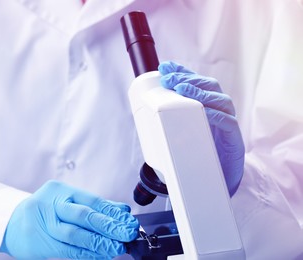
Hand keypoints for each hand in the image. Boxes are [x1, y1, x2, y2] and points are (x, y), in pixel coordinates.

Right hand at [0, 180, 138, 258]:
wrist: (10, 222)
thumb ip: (95, 205)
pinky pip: (67, 250)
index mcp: (59, 190)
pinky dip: (86, 254)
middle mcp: (51, 205)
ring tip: (116, 247)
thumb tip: (122, 211)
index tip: (128, 221)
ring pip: (75, 235)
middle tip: (126, 234)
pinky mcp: (39, 244)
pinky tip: (100, 254)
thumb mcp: (67, 200)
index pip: (91, 201)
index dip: (112, 212)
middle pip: (83, 216)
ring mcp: (43, 224)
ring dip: (99, 243)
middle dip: (108, 226)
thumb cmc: (44, 209)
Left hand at [158, 61, 243, 195]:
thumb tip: (144, 116)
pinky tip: (203, 111)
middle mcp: (219, 112)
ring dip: (200, 91)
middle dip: (188, 78)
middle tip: (168, 78)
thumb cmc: (197, 159)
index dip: (182, 72)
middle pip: (209, 86)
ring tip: (181, 88)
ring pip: (220, 99)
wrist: (216, 184)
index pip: (196, 84)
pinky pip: (228, 122)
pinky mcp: (234, 139)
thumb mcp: (180, 138)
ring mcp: (228, 124)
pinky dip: (216, 115)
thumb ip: (170, 125)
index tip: (165, 67)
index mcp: (206, 109)